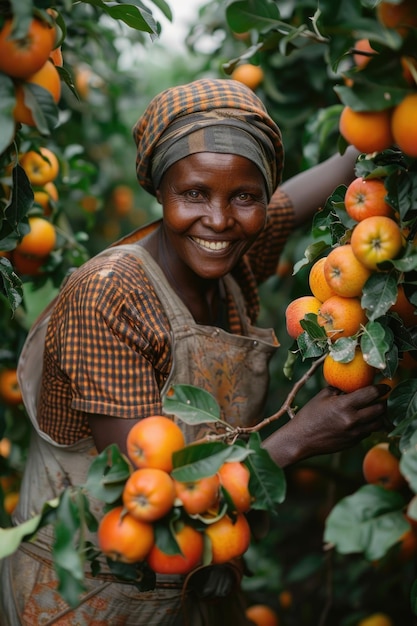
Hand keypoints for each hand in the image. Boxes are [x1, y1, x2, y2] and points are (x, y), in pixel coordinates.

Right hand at [262, 384, 388, 467]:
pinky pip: (369, 431)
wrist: (301, 439)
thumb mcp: (322, 396)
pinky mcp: (354, 442)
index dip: (381, 388)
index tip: (385, 385)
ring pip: (379, 423)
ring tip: (377, 408)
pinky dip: (370, 424)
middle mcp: (353, 420)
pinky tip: (363, 420)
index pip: (371, 394)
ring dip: (380, 415)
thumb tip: (353, 383)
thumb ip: (340, 389)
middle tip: (383, 397)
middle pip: (380, 409)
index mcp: (345, 405)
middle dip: (384, 401)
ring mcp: (355, 433)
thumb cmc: (309, 415)